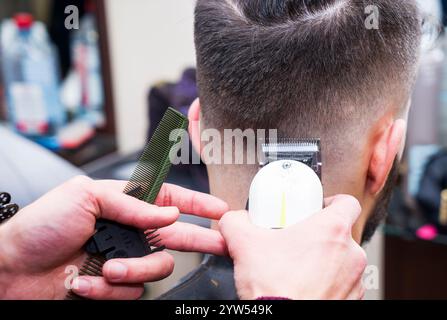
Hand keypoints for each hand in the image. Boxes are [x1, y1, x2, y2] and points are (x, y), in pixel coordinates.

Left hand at [0, 176, 227, 299]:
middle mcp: (128, 232)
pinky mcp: (114, 286)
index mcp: (124, 205)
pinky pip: (131, 291)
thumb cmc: (41, 226)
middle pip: (177, 234)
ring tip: (106, 268)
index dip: (195, 202)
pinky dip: (107, 289)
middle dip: (201, 238)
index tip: (218, 208)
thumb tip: (169, 211)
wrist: (11, 269)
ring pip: (156, 268)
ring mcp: (124, 259)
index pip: (168, 199)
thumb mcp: (85, 196)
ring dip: (133, 270)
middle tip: (221, 243)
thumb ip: (131, 203)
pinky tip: (84, 283)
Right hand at [219, 195, 366, 299]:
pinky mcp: (352, 299)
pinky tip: (305, 286)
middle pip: (342, 232)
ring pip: (342, 259)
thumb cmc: (275, 288)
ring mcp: (354, 279)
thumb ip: (236, 222)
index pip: (347, 202)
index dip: (331, 202)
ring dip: (325, 260)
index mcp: (332, 230)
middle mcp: (350, 253)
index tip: (316, 208)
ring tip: (299, 267)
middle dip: (320, 235)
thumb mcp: (244, 244)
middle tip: (298, 241)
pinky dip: (328, 282)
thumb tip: (234, 219)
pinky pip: (343, 283)